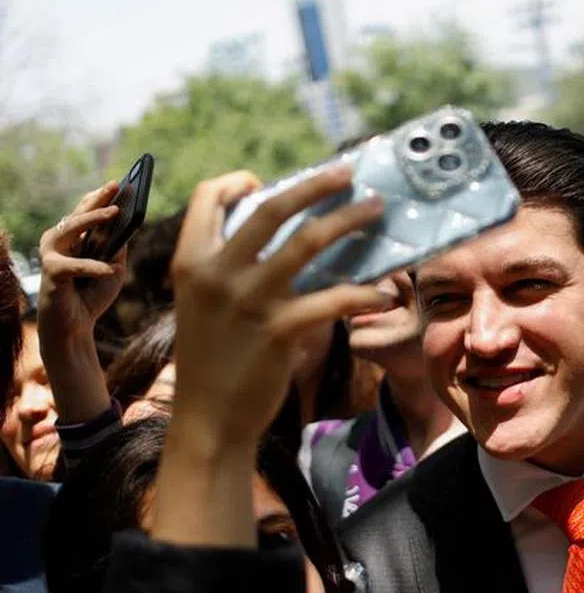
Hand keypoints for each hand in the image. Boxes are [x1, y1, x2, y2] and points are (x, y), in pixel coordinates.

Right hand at [37, 180, 124, 342]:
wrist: (75, 326)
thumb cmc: (92, 296)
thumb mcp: (113, 269)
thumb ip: (118, 248)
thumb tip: (128, 224)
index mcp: (73, 239)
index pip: (85, 211)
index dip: (100, 196)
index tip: (119, 182)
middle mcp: (59, 242)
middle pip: (78, 214)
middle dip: (97, 198)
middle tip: (115, 186)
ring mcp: (53, 255)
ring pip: (70, 230)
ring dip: (92, 219)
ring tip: (115, 213)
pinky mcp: (52, 273)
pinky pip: (74, 265)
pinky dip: (93, 267)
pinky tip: (110, 270)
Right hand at [167, 164, 386, 449]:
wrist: (209, 420)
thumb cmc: (214, 360)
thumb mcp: (205, 304)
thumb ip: (230, 267)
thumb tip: (282, 234)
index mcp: (191, 261)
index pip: (209, 197)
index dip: (239, 183)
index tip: (268, 183)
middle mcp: (216, 274)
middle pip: (272, 209)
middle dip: (316, 184)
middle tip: (348, 172)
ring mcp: (248, 301)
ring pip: (308, 243)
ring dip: (348, 221)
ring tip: (376, 210)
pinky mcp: (280, 331)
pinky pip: (332, 300)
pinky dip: (362, 294)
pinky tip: (383, 294)